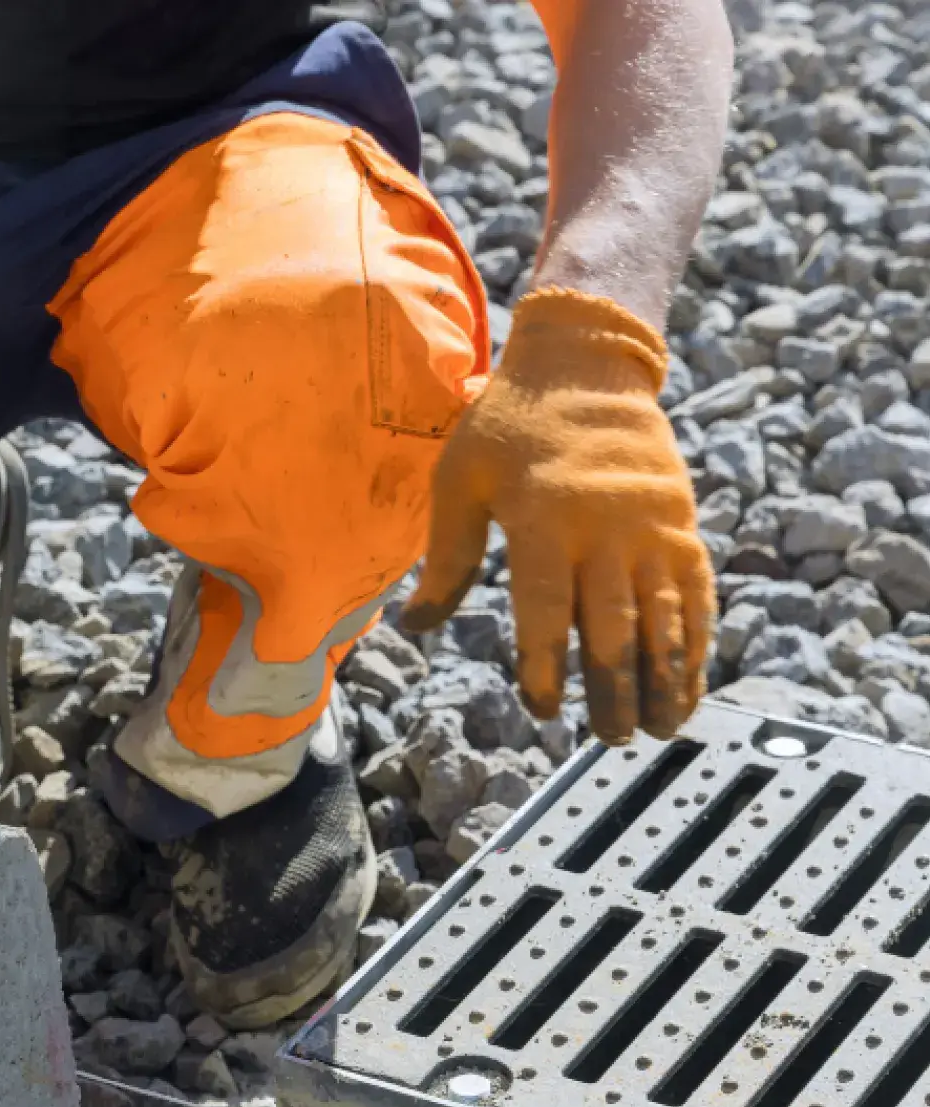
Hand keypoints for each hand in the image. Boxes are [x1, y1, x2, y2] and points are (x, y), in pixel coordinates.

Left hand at [400, 288, 712, 744]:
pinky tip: (689, 683)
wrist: (586, 364)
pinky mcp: (682, 523)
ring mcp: (652, 527)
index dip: (546, 663)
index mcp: (544, 517)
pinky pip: (697, 592)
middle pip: (615, 625)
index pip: (547, 608)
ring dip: (664, 678)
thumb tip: (414, 625)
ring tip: (656, 729)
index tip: (543, 707)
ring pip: (667, 616)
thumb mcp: (459, 480)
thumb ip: (444, 557)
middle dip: (613, 689)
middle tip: (605, 737)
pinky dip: (697, 642)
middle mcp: (606, 527)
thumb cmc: (507, 424)